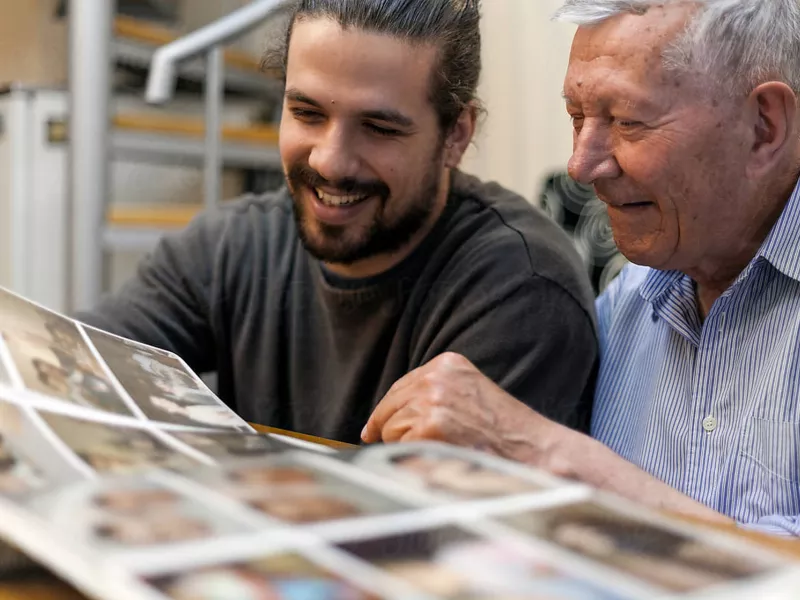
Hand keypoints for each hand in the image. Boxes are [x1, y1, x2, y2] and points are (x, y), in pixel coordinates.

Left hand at [361, 352, 557, 461]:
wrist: (531, 449)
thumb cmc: (503, 431)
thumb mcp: (469, 393)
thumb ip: (435, 394)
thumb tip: (387, 416)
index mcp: (446, 363)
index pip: (400, 387)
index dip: (388, 412)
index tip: (374, 429)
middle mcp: (436, 376)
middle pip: (389, 406)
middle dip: (391, 430)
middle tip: (410, 448)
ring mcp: (431, 400)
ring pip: (390, 428)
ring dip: (405, 445)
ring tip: (441, 450)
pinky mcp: (428, 427)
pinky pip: (398, 446)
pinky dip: (411, 457)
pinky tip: (439, 457)